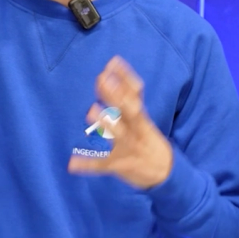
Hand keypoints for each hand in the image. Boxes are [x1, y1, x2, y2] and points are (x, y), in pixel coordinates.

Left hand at [68, 56, 173, 189]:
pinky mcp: (120, 166)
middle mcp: (137, 131)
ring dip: (106, 122)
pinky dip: (88, 165)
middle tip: (101, 79)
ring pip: (119, 134)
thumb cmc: (150, 143)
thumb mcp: (145, 122)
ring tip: (90, 111)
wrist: (166, 175)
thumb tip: (119, 77)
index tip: (113, 62)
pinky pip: (103, 165)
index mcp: (142, 120)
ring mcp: (129, 149)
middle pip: (128, 110)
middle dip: (116, 95)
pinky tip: (72, 164)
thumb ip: (132, 102)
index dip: (125, 78)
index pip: (135, 95)